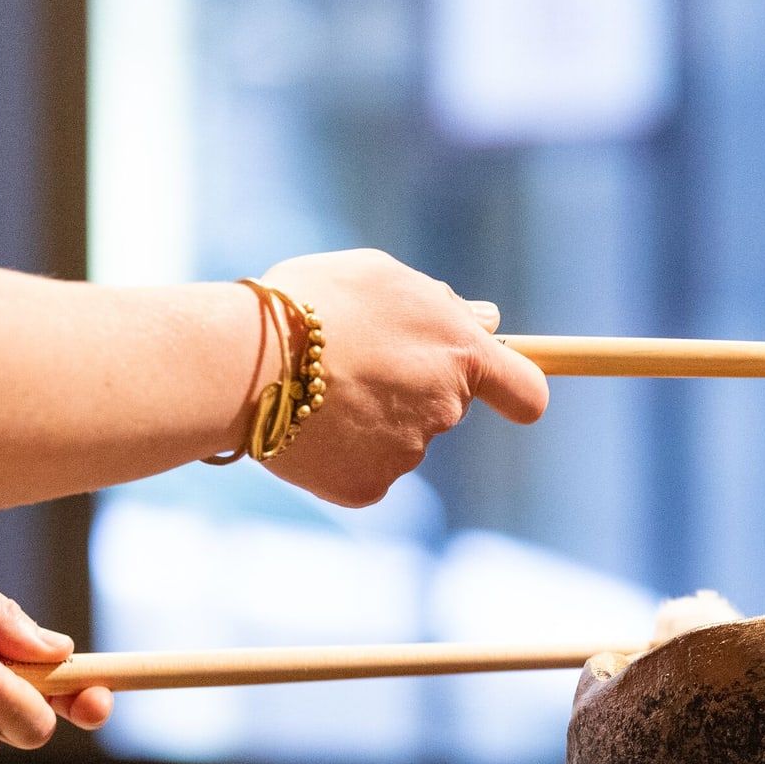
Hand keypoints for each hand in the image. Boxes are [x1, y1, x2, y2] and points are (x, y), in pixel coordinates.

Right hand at [248, 250, 549, 506]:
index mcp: (459, 352)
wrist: (239, 363)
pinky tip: (307, 425)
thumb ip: (441, 303)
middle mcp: (445, 407)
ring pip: (402, 437)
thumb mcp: (379, 277)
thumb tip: (488, 321)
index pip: (525, 391)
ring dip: (371, 416)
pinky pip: (365, 469)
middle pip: (448, 405)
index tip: (505, 390)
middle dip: (413, 385)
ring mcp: (409, 453)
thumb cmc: (307, 305)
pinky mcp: (369, 486)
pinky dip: (341, 452)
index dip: (516, 390)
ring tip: (315, 387)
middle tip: (352, 360)